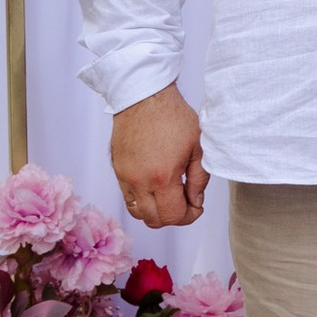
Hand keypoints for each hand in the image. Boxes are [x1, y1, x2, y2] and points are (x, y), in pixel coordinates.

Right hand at [111, 85, 206, 228]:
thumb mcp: (197, 146)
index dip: (190, 216)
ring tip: (170, 196)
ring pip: (139, 213)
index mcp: (162, 177)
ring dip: (156, 212)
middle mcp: (139, 182)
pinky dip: (142, 201)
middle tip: (186, 201)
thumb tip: (196, 200)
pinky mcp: (117, 170)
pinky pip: (128, 198)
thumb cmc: (174, 117)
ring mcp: (124, 177)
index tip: (197, 205)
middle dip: (174, 217)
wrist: (143, 96)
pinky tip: (155, 187)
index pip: (174, 216)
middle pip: (155, 220)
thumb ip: (199, 178)